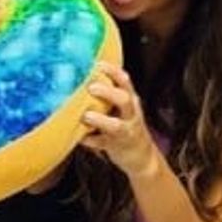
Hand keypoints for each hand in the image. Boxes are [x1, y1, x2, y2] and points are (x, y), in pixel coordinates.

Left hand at [81, 63, 157, 178]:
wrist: (142, 156)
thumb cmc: (127, 125)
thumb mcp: (125, 108)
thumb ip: (111, 95)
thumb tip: (86, 77)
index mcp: (131, 101)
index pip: (125, 82)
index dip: (113, 72)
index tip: (99, 64)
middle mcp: (131, 114)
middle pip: (124, 100)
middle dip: (108, 93)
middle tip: (91, 87)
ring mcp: (125, 132)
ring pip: (115, 125)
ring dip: (100, 120)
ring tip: (87, 115)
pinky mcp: (116, 147)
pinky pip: (102, 144)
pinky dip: (90, 140)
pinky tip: (79, 137)